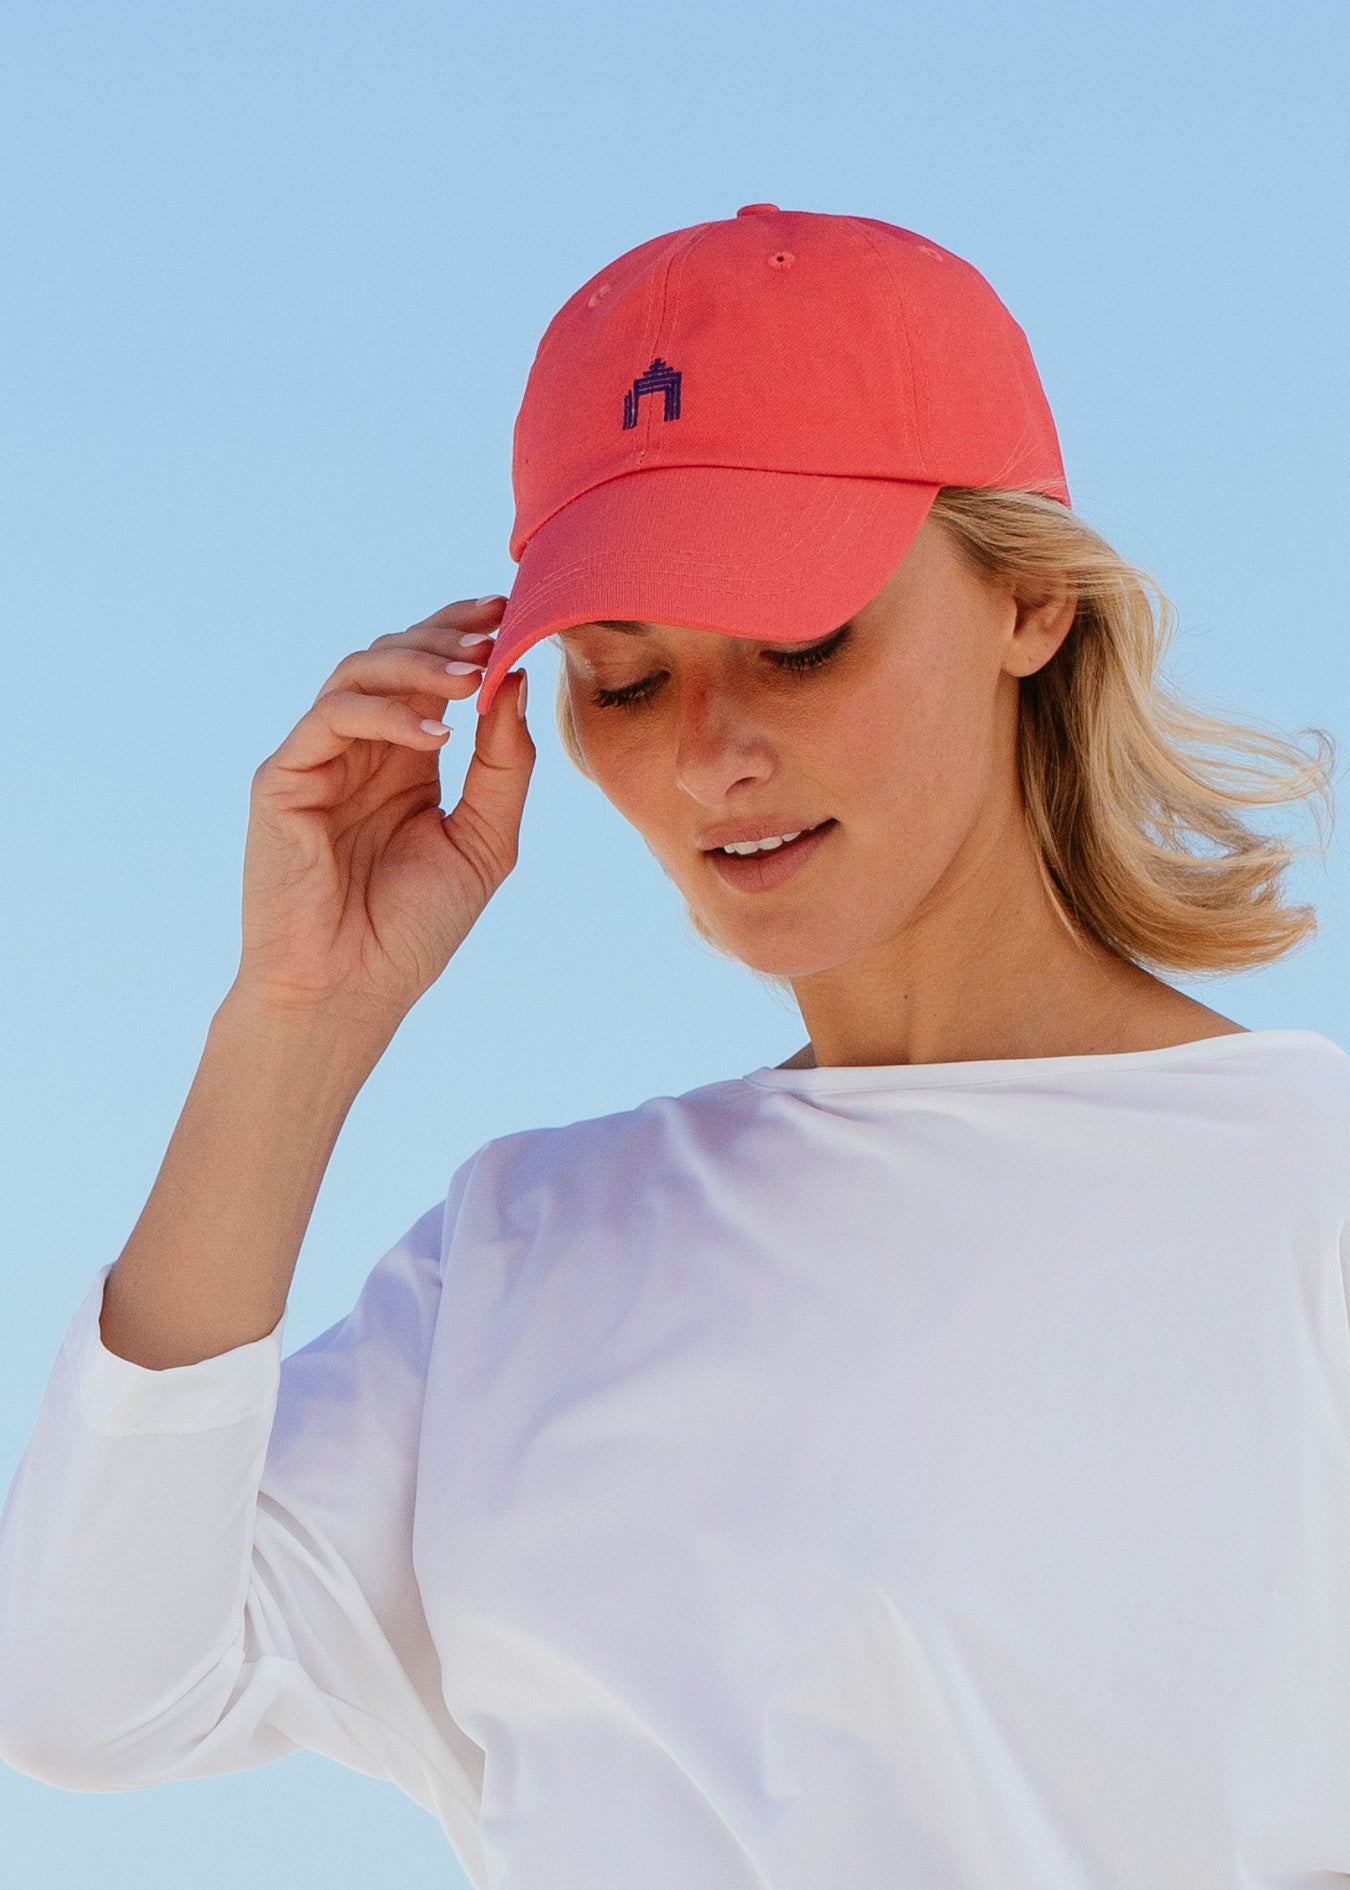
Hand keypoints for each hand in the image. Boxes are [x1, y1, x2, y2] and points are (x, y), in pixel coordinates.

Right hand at [231, 595, 533, 1028]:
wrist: (350, 992)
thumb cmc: (413, 930)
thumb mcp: (484, 841)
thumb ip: (504, 765)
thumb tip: (515, 681)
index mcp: (403, 761)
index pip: (427, 674)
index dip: (462, 634)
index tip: (508, 610)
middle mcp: (358, 750)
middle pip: (391, 657)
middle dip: (444, 638)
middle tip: (493, 631)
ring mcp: (317, 759)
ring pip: (358, 673)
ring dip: (417, 665)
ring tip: (470, 677)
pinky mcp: (283, 778)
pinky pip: (330, 718)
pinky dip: (384, 715)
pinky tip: (437, 735)